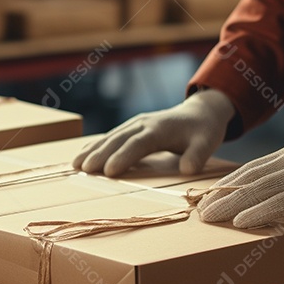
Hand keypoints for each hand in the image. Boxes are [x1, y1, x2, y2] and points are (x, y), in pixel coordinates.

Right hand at [74, 89, 235, 176]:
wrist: (200, 112)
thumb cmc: (203, 130)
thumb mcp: (207, 142)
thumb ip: (197, 155)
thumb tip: (187, 169)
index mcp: (159, 129)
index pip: (138, 143)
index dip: (123, 156)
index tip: (109, 171)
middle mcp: (143, 124)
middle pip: (118, 139)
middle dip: (100, 154)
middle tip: (84, 169)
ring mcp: (135, 124)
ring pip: (110, 137)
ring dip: (92, 150)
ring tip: (76, 165)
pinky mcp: (131, 128)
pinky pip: (110, 137)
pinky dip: (95, 147)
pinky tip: (82, 157)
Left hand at [198, 128, 283, 227]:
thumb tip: (283, 187)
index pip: (252, 169)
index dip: (229, 184)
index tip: (209, 196)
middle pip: (248, 179)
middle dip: (221, 195)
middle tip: (200, 210)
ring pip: (258, 190)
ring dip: (230, 205)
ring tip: (209, 217)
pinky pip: (281, 203)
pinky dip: (257, 212)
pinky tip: (239, 222)